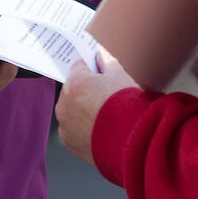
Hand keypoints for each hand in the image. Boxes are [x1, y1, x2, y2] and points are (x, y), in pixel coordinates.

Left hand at [55, 46, 136, 166]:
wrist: (133, 142)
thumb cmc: (127, 108)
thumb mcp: (120, 76)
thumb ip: (107, 62)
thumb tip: (102, 55)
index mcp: (74, 83)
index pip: (78, 67)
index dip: (91, 70)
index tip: (99, 74)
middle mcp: (64, 104)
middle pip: (73, 90)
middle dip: (86, 92)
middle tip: (106, 98)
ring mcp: (65, 126)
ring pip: (72, 112)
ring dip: (83, 112)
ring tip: (105, 117)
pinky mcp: (70, 143)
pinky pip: (74, 131)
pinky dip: (84, 130)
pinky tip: (101, 131)